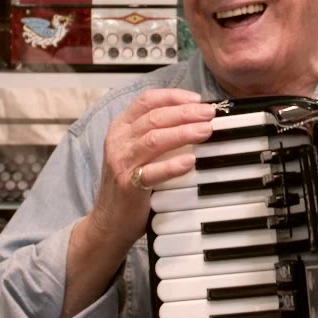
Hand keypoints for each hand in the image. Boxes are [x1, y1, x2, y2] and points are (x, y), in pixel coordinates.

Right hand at [82, 88, 215, 250]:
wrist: (108, 221)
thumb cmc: (128, 184)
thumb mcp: (137, 152)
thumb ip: (156, 134)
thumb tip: (193, 119)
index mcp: (121, 128)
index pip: (146, 101)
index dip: (173, 96)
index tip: (197, 99)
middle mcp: (119, 141)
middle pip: (154, 117)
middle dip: (185, 113)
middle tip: (209, 114)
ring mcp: (121, 162)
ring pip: (154, 139)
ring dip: (183, 133)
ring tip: (205, 131)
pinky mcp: (128, 185)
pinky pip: (152, 172)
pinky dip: (172, 165)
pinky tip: (190, 162)